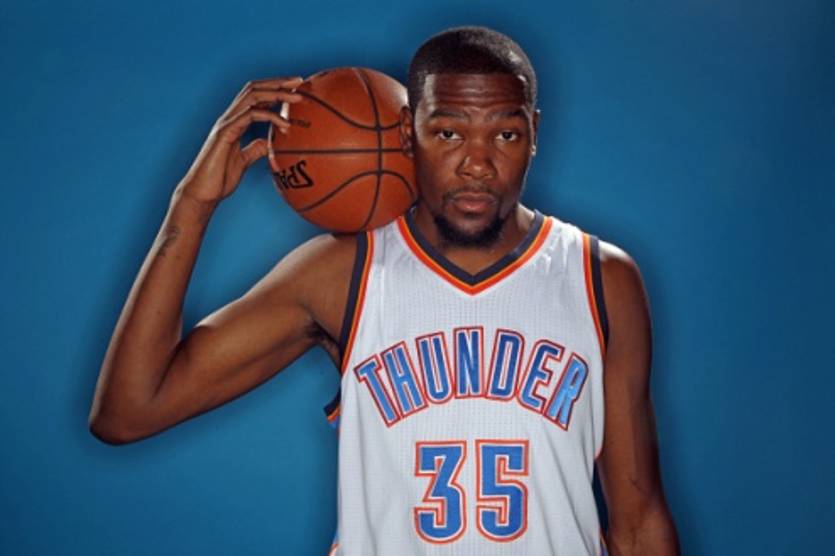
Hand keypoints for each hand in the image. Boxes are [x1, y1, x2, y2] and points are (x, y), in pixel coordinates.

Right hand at [176, 76, 303, 205]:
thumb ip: (256, 148)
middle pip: (254, 88)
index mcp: (235, 122)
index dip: (274, 88)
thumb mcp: (244, 161)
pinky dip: (270, 116)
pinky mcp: (225, 132)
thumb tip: (271, 142)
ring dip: (277, 93)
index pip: (255, 96)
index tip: (295, 87)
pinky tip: (285, 124)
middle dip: (277, 82)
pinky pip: (250, 115)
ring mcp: (226, 123)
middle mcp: (229, 118)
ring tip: (297, 97)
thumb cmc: (219, 179)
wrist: (202, 193)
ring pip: (252, 96)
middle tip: (299, 80)